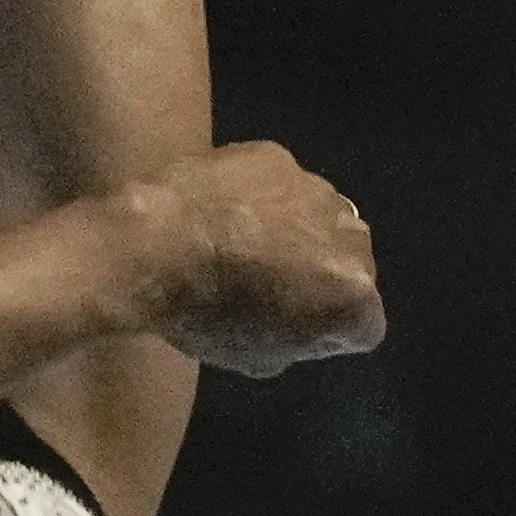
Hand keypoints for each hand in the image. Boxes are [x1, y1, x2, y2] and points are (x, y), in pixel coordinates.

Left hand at [106, 141, 384, 374]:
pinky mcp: (277, 156)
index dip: (326, 334)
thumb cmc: (204, 315)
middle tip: (267, 287)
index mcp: (354, 293)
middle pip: (350, 265)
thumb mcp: (259, 359)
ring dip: (295, 232)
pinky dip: (262, 198)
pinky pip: (280, 185)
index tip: (289, 329)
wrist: (151, 245)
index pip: (363, 325)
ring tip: (241, 245)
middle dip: (319, 277)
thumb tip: (302, 321)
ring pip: (320, 219)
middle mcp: (353, 235)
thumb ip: (302, 339)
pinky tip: (222, 211)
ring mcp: (316, 188)